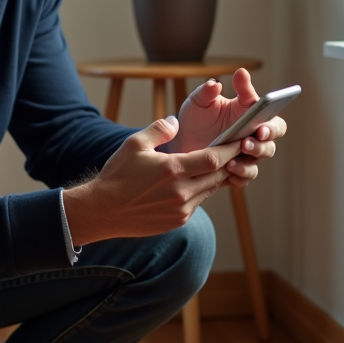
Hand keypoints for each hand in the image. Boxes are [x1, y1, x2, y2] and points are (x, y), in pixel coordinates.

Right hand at [62, 116, 252, 245]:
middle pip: (218, 175)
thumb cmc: (117, 175)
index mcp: (173, 170)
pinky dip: (200, 191)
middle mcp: (181, 192)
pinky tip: (193, 182)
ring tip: (215, 164)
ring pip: (210, 190)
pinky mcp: (177, 221)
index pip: (214, 158)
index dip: (230, 149)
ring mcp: (181, 209)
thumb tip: (177, 122)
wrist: (103, 210)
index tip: (240, 140)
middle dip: (228, 162)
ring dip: (215, 177)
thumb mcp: (134, 144)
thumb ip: (159, 129)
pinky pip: (198, 203)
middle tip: (235, 150)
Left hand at [163, 68, 286, 186]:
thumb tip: (215, 84)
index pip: (272, 119)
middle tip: (245, 144)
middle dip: (261, 146)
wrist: (180, 139)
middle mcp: (252, 136)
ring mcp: (245, 155)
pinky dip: (238, 176)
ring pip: (257, 162)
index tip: (261, 127)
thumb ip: (208, 91)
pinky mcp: (235, 170)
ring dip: (248, 163)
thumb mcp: (200, 100)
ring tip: (231, 162)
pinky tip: (228, 173)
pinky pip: (244, 177)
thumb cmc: (196, 115)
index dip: (272, 126)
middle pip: (270, 144)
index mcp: (250, 115)